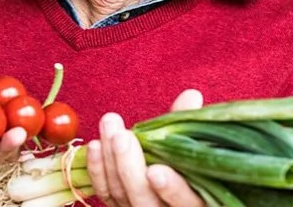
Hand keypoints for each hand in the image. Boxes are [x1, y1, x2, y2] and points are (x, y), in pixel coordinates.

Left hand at [86, 89, 205, 206]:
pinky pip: (105, 193)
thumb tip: (191, 96)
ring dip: (111, 159)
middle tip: (122, 136)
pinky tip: (96, 145)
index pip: (185, 202)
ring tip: (110, 125)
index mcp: (196, 202)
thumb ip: (191, 126)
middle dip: (129, 167)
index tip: (155, 171)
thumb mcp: (197, 147)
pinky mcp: (120, 206)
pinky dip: (97, 170)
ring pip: (120, 194)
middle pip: (144, 199)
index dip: (171, 189)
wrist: (169, 183)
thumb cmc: (190, 164)